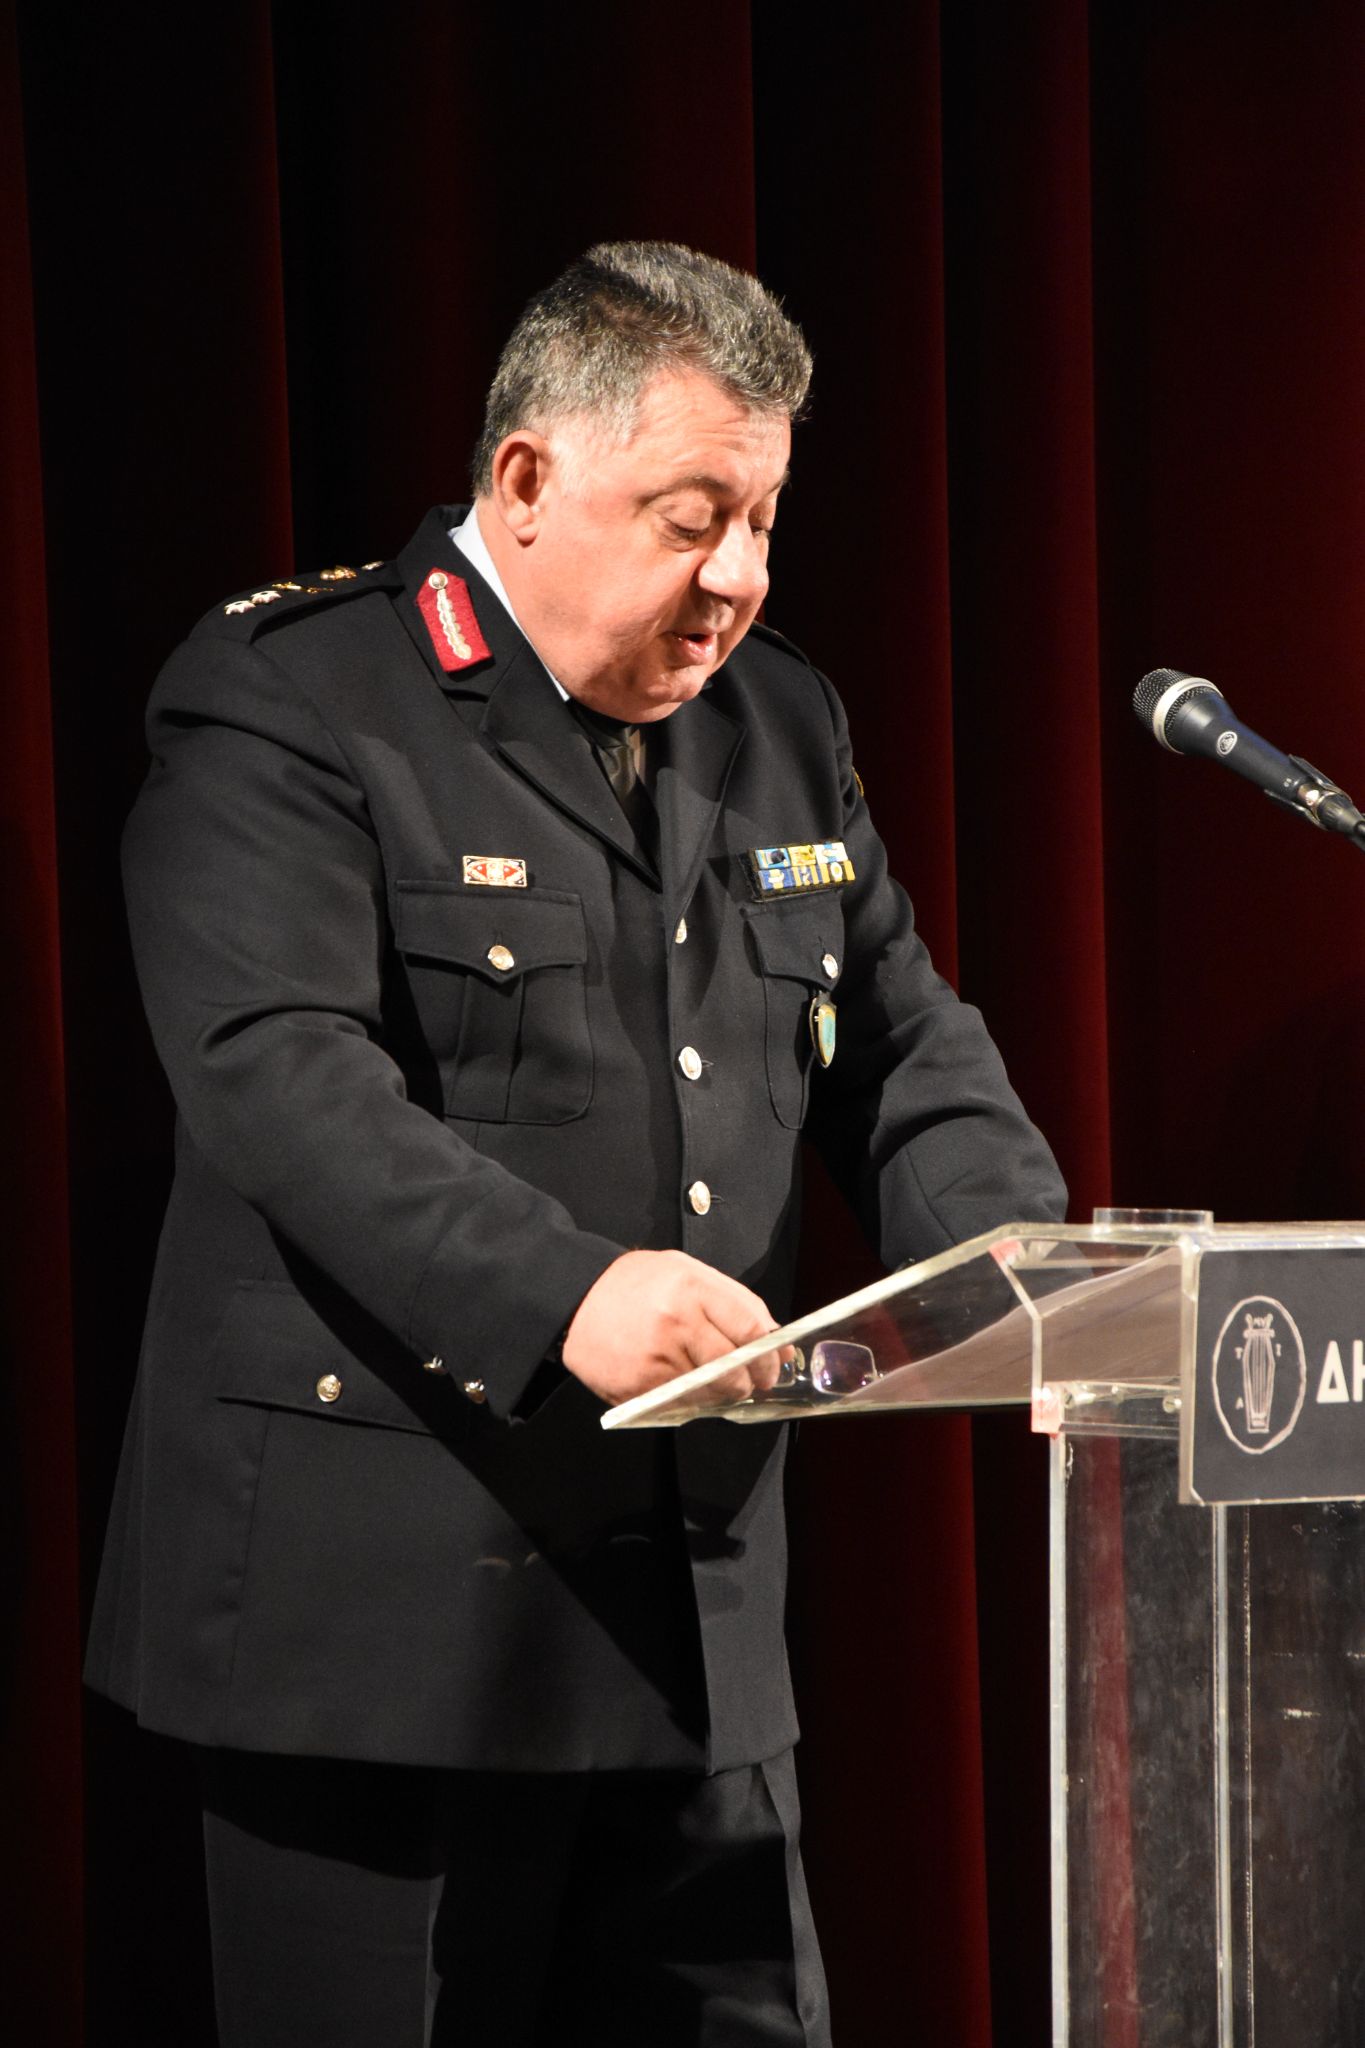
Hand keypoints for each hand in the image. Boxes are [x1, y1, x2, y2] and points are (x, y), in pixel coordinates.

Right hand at [561, 1250, 793, 1406]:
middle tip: (747, 1381)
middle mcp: (674, 1324)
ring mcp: (654, 1360)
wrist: (575, 1299)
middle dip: (747, 1382)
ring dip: (718, 1395)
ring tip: (708, 1380)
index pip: (749, 1330)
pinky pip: (679, 1407)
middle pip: (732, 1369)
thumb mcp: (688, 1272)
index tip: (773, 1366)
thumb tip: (777, 1341)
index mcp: (691, 1289)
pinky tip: (681, 1386)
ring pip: (708, 1394)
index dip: (768, 1356)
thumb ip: (736, 1302)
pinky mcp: (636, 1388)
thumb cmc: (638, 1284)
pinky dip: (688, 1403)